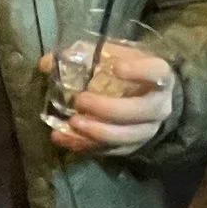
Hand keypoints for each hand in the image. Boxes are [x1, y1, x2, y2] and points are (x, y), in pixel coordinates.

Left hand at [41, 43, 174, 156]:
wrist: (150, 101)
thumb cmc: (131, 75)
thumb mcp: (116, 58)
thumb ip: (85, 56)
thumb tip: (46, 63)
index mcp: (161, 78)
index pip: (157, 72)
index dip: (139, 71)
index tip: (116, 68)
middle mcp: (159, 106)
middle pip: (140, 111)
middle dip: (108, 108)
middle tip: (80, 100)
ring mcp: (146, 130)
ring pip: (125, 136)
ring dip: (96, 131)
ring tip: (71, 123)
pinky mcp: (131, 148)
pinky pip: (109, 151)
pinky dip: (85, 146)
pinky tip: (63, 138)